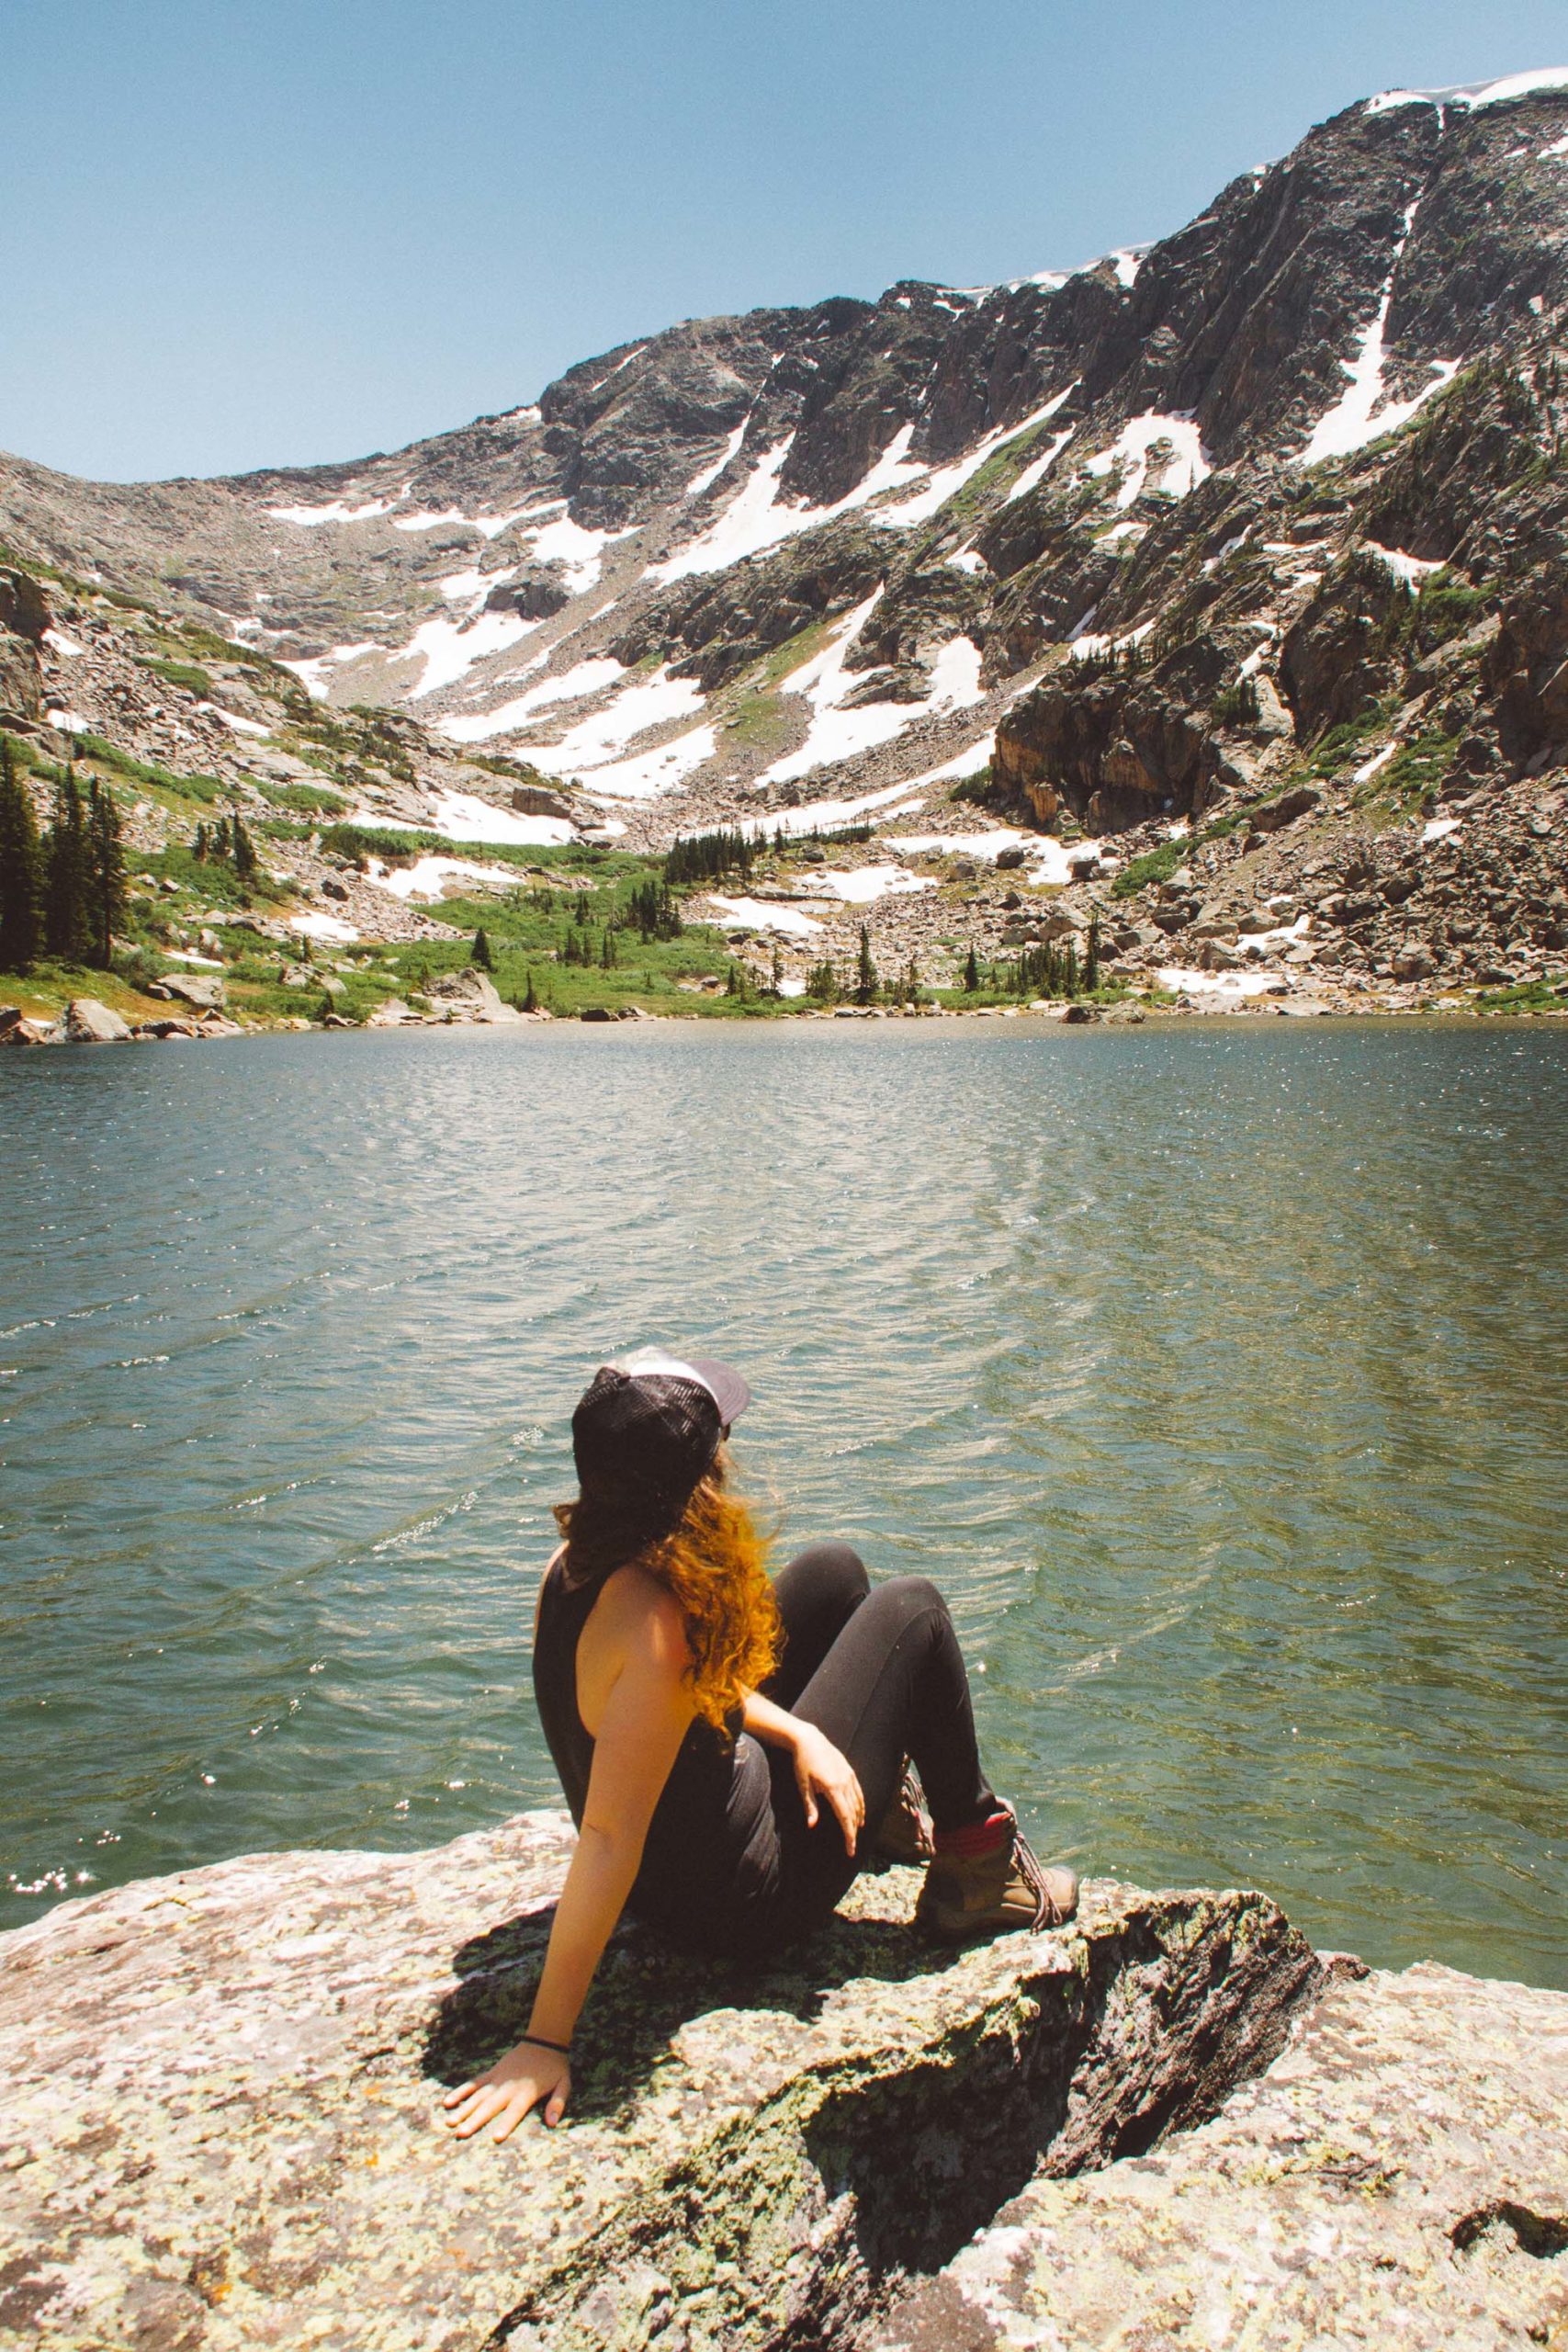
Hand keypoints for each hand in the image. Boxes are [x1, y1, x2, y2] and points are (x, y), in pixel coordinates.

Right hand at [441, 2039, 571, 2141]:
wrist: (544, 2039)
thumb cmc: (555, 2066)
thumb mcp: (564, 2083)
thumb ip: (558, 2103)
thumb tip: (552, 2123)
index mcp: (526, 2092)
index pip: (515, 2112)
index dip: (506, 2124)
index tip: (495, 2138)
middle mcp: (508, 2087)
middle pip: (490, 2106)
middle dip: (475, 2120)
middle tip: (461, 2134)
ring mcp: (498, 2078)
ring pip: (478, 2096)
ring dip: (463, 2109)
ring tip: (450, 2122)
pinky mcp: (492, 2073)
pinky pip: (474, 2083)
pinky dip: (461, 2092)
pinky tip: (448, 2102)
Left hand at [792, 1723, 864, 1854]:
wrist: (809, 1739)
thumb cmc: (802, 1763)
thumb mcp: (803, 1785)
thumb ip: (810, 1806)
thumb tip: (812, 1825)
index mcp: (833, 1788)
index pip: (845, 1818)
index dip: (849, 1836)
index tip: (850, 1850)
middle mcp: (844, 1783)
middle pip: (854, 1813)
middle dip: (853, 1832)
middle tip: (851, 1847)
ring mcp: (849, 1776)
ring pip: (858, 1803)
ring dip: (858, 1820)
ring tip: (856, 1833)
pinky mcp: (849, 1771)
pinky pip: (859, 1792)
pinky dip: (861, 1805)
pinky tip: (859, 1813)